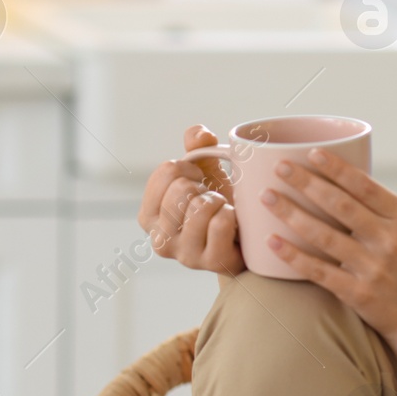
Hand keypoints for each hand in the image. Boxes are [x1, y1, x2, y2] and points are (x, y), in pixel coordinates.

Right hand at [136, 125, 244, 274]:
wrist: (248, 242)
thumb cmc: (220, 206)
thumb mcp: (207, 175)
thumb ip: (198, 149)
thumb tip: (199, 132)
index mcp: (148, 216)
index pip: (165, 172)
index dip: (189, 168)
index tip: (197, 180)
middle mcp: (159, 239)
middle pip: (181, 189)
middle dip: (204, 187)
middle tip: (212, 199)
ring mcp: (185, 255)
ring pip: (200, 206)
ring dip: (220, 201)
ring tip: (223, 211)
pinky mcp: (212, 263)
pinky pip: (220, 223)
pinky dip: (232, 215)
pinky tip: (234, 223)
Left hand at [260, 148, 396, 342]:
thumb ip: (376, 210)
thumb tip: (336, 178)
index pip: (364, 185)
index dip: (336, 167)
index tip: (310, 152)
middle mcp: (388, 239)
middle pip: (340, 205)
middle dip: (306, 182)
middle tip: (280, 167)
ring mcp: (373, 267)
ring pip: (324, 235)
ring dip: (291, 213)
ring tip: (267, 197)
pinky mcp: (359, 293)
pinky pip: (318, 271)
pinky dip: (293, 255)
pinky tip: (272, 242)